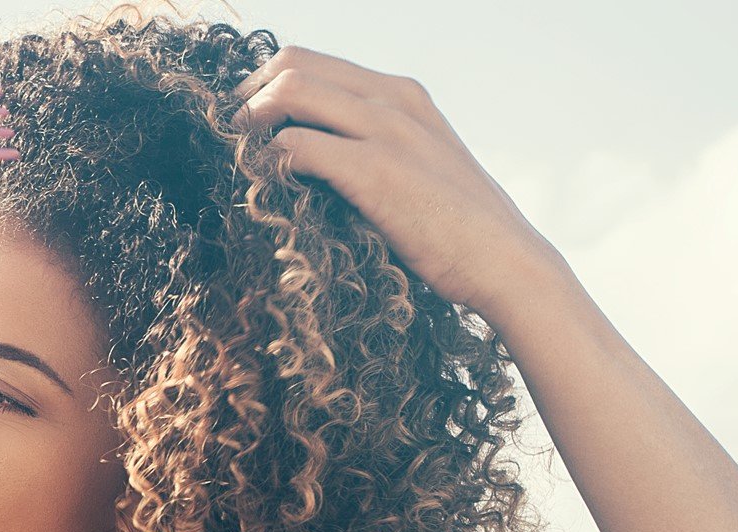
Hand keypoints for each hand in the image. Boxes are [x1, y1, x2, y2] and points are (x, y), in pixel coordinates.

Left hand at [228, 45, 563, 318]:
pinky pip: (296, 146)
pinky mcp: (375, 171)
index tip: (244, 126)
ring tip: (238, 162)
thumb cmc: (455, 231)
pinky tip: (264, 190)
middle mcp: (392, 100)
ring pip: (289, 91)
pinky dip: (268, 163)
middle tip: (230, 141)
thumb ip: (372, 149)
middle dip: (247, 97)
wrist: (507, 265)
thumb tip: (308, 160)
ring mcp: (386, 131)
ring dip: (251, 124)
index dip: (263, 87)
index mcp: (400, 94)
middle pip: (291, 63)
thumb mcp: (417, 169)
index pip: (310, 60)